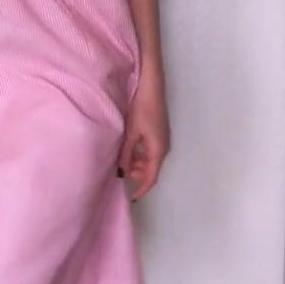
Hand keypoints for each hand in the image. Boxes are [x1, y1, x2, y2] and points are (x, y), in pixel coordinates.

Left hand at [117, 67, 170, 201]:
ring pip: (150, 159)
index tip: (131, 197)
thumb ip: (127, 155)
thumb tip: (121, 174)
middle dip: (137, 175)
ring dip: (138, 164)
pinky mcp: (159, 131)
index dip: (141, 188)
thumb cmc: (141, 109)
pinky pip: (151, 150)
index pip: (151, 177)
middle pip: (151, 169)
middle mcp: (163, 147)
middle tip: (120, 173)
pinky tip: (129, 149)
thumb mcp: (131, 133)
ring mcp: (163, 139)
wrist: (151, 86)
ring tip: (122, 160)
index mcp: (158, 150)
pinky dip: (140, 154)